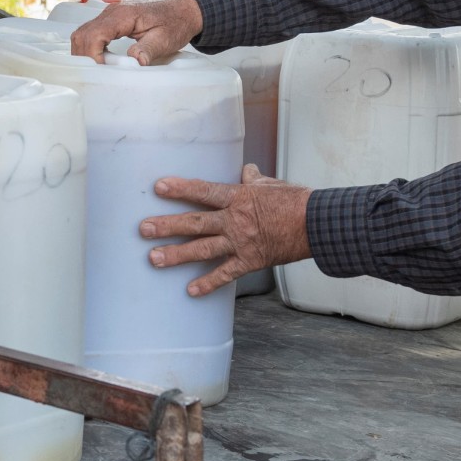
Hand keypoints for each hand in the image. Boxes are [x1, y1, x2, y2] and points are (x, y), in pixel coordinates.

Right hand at [70, 0, 203, 65]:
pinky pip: (91, 32)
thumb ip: (148, 50)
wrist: (182, 11)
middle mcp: (112, 12)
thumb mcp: (164, 39)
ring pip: (83, 33)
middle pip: (83, 34)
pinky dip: (90, 47)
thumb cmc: (174, 23)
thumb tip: (134, 61)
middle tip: (98, 72)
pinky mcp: (111, 19)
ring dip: (85, 52)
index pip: (94, 34)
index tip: (102, 69)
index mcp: (124, 15)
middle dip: (85, 56)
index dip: (92, 55)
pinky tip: (100, 58)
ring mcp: (110, 14)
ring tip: (99, 67)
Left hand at [141, 165, 311, 296]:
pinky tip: (191, 290)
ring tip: (154, 258)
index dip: (181, 189)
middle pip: (195, 223)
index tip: (159, 188)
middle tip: (144, 229)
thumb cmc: (296, 201)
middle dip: (167, 226)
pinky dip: (209, 283)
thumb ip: (254, 179)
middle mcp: (235, 220)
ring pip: (203, 249)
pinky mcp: (250, 261)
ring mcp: (241, 243)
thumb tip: (246, 170)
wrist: (316, 224)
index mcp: (238, 197)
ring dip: (177, 255)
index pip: (204, 191)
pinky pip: (226, 274)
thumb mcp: (272, 184)